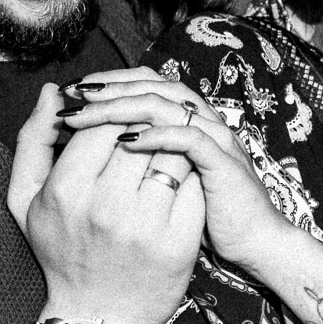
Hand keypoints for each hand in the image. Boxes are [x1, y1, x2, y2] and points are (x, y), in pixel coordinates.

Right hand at [8, 82, 204, 323]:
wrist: (97, 319)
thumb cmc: (58, 251)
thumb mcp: (26, 198)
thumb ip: (34, 140)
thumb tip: (54, 91)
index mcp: (67, 191)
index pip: (103, 123)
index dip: (113, 114)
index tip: (117, 124)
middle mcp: (107, 207)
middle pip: (142, 134)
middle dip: (145, 127)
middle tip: (145, 133)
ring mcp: (147, 225)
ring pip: (173, 154)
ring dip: (171, 146)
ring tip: (161, 154)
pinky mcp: (180, 242)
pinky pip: (195, 186)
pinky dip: (191, 175)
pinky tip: (178, 180)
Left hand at [56, 69, 289, 271]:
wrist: (252, 242)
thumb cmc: (203, 214)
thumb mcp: (164, 179)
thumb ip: (139, 154)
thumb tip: (101, 136)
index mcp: (187, 118)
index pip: (144, 81)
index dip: (107, 82)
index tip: (70, 94)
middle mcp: (202, 119)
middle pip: (151, 84)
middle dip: (107, 88)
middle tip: (72, 97)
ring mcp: (214, 137)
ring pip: (165, 104)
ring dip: (122, 106)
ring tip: (87, 115)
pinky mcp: (223, 162)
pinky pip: (187, 138)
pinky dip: (157, 136)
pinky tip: (126, 142)